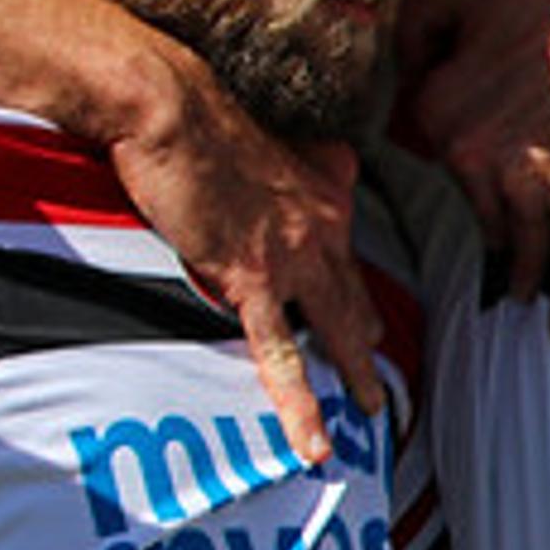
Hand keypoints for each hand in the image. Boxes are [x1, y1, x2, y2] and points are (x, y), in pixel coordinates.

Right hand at [111, 65, 377, 464]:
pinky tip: (315, 442)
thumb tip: (325, 157)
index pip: (348, 255)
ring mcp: (292, 258)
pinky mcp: (252, 280)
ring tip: (369, 413)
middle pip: (353, 296)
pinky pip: (282, 357)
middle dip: (366, 337)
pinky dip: (300, 405)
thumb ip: (299, 160)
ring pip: (336, 330)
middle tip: (377, 373)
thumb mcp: (267, 139)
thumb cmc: (201, 118)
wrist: (172, 107)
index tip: (363, 312)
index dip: (353, 288)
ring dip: (355, 375)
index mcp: (325, 195)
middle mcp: (323, 229)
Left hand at [398, 0, 549, 338]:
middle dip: (490, 217)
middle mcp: (474, 151)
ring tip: (523, 287)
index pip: (430, 153)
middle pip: (474, 204)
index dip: (453, 159)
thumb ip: (417, 18)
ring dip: (521, 270)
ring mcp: (529, 181)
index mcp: (440, 105)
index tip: (462, 180)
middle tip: (497, 243)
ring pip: (517, 240)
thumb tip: (394, 51)